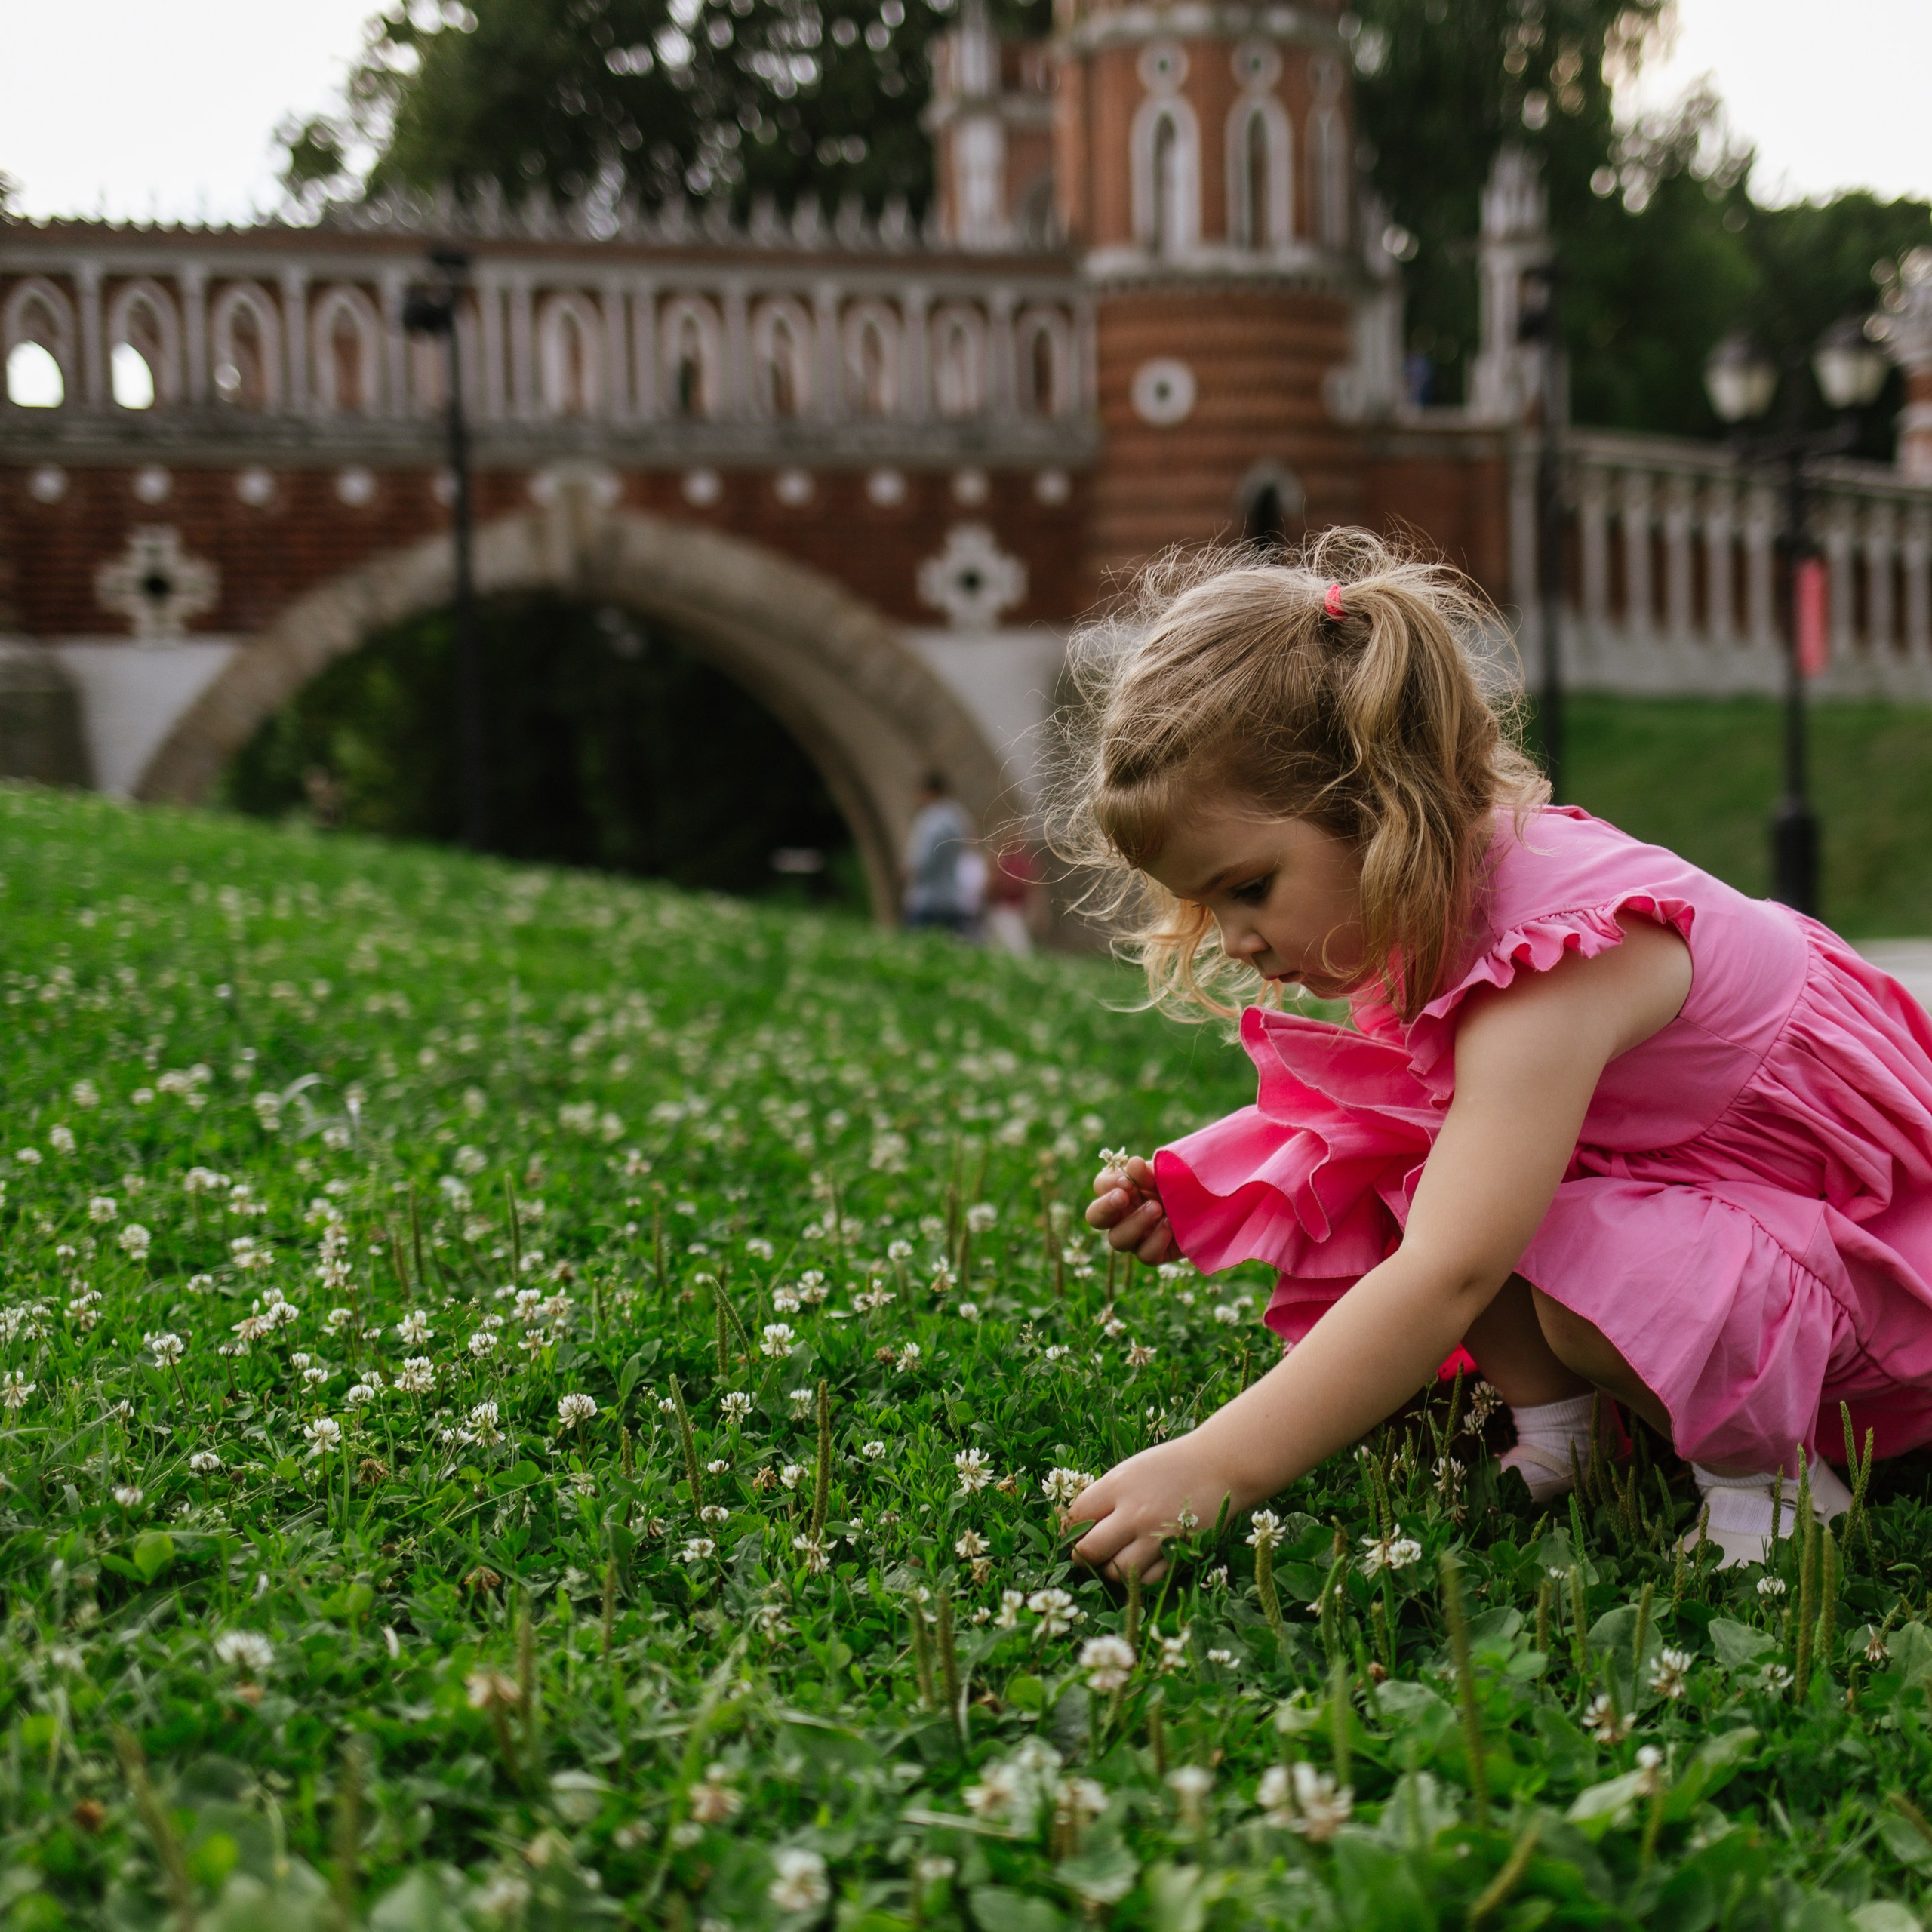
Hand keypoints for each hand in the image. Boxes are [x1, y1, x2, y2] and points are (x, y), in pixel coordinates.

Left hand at [1061, 1431, 1240, 1584]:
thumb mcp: (1130, 1470)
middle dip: (1083, 1555)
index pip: (1078, 1516)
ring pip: (1117, 1571)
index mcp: (1118, 1486)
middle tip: (1088, 1552)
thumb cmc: (1170, 1465)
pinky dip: (1139, 1576)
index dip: (1073, 1525)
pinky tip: (1140, 1561)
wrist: (1219, 1466)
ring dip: (1111, 1568)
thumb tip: (1078, 1525)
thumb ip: (1105, 1496)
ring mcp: (1156, 1536)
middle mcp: (1134, 1513)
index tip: (1077, 1529)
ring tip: (1115, 1557)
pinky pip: (1147, 1579)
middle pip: (1090, 1550)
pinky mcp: (1177, 1553)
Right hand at [1085, 1155, 1173, 1263]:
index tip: (1127, 1181)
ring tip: (1157, 1208)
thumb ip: (1148, 1171)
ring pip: (1117, 1240)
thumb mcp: (1166, 1172)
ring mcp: (1136, 1238)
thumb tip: (1132, 1165)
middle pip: (1094, 1217)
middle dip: (1105, 1206)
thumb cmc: (1183, 1184)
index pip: (1100, 1186)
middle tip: (1123, 1196)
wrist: (1212, 1204)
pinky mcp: (1153, 1254)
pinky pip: (1145, 1255)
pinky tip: (1170, 1227)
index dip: (1108, 1184)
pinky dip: (1156, 1241)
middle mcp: (1122, 1216)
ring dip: (1135, 1223)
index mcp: (1121, 1190)